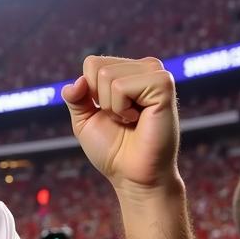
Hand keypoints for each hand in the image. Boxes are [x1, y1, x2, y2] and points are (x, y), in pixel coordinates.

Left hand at [62, 56, 178, 191]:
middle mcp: (144, 68)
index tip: (106, 113)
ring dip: (111, 107)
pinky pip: (122, 86)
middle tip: (121, 119)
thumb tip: (76, 82)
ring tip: (131, 120)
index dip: (88, 92)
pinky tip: (139, 119)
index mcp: (128, 72)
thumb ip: (75, 98)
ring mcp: (156, 74)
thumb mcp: (84, 121)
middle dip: (99, 101)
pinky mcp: (164, 85)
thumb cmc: (112, 150)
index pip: (92, 63)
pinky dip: (122, 108)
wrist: (132, 174)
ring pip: (107, 76)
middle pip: (97, 68)